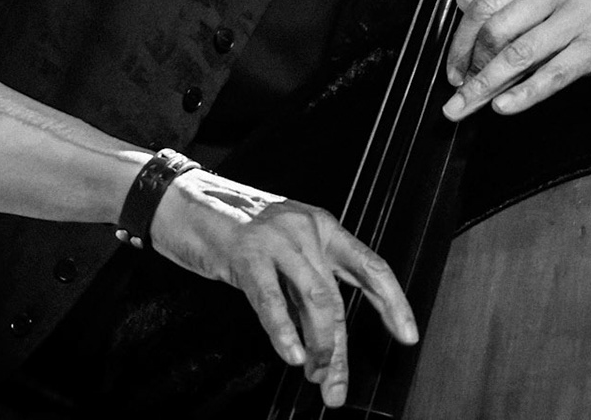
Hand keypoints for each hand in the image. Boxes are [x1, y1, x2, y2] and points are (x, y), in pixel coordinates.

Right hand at [147, 169, 417, 408]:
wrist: (182, 203)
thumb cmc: (231, 231)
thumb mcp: (280, 254)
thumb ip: (302, 288)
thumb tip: (322, 341)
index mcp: (322, 227)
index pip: (371, 266)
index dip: (393, 302)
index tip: (408, 335)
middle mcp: (306, 229)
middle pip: (338, 298)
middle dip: (340, 350)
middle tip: (336, 388)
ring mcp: (277, 238)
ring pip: (315, 300)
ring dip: (320, 347)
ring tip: (316, 377)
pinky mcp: (246, 252)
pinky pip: (271, 299)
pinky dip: (283, 331)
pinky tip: (290, 354)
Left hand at [442, 0, 590, 119]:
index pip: (485, 5)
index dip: (460, 41)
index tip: (452, 67)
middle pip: (494, 32)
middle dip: (467, 68)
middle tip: (455, 94)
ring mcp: (578, 18)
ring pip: (516, 56)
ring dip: (483, 87)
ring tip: (463, 108)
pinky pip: (551, 76)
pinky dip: (522, 95)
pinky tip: (503, 108)